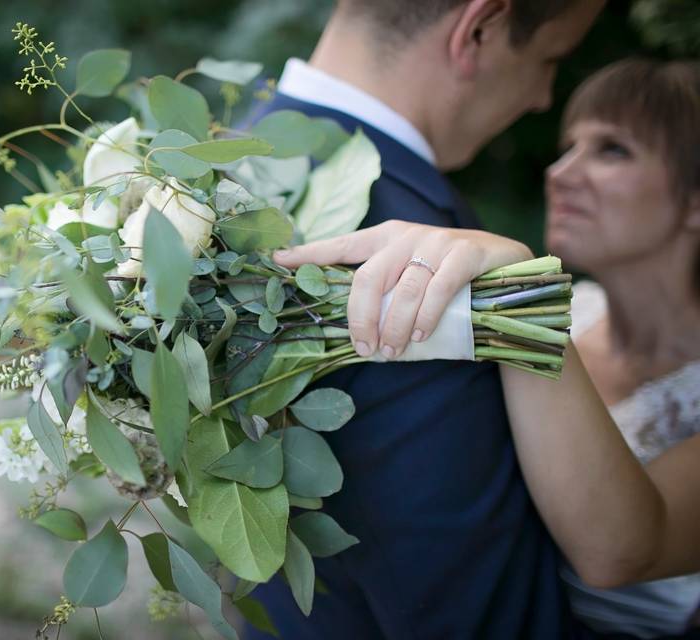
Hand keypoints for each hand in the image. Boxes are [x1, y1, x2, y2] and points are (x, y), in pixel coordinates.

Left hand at [273, 220, 532, 358]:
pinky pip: (439, 287)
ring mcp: (437, 241)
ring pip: (403, 289)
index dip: (309, 253)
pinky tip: (421, 335)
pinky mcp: (468, 252)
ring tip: (393, 352)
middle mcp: (405, 235)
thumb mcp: (408, 280)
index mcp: (384, 238)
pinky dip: (427, 315)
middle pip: (368, 278)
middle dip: (361, 319)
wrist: (508, 270)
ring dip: (395, 327)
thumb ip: (381, 292)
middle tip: (364, 348)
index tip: (276, 260)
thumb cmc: (446, 280)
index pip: (340, 245)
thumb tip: (346, 325)